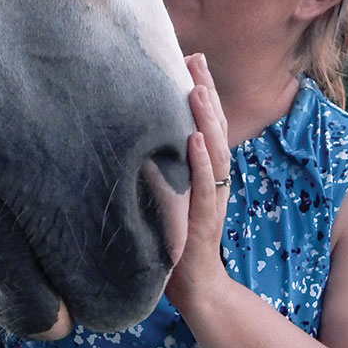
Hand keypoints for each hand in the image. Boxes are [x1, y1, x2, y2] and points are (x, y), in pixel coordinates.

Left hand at [164, 54, 231, 319]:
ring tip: (198, 88)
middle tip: (195, 58)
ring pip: (216, 151)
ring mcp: (212, 199)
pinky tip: (196, 141)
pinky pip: (205, 187)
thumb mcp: (165, 198)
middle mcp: (214, 181)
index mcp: (205, 174)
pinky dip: (203, 162)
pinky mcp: (205, 221)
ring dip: (207, 119)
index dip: (201, 93)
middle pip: (214, 128)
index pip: (206, 125)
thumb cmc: (174, 243)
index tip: (189, 59)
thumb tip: (131, 139)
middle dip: (206, 92)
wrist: (194, 289)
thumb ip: (159, 171)